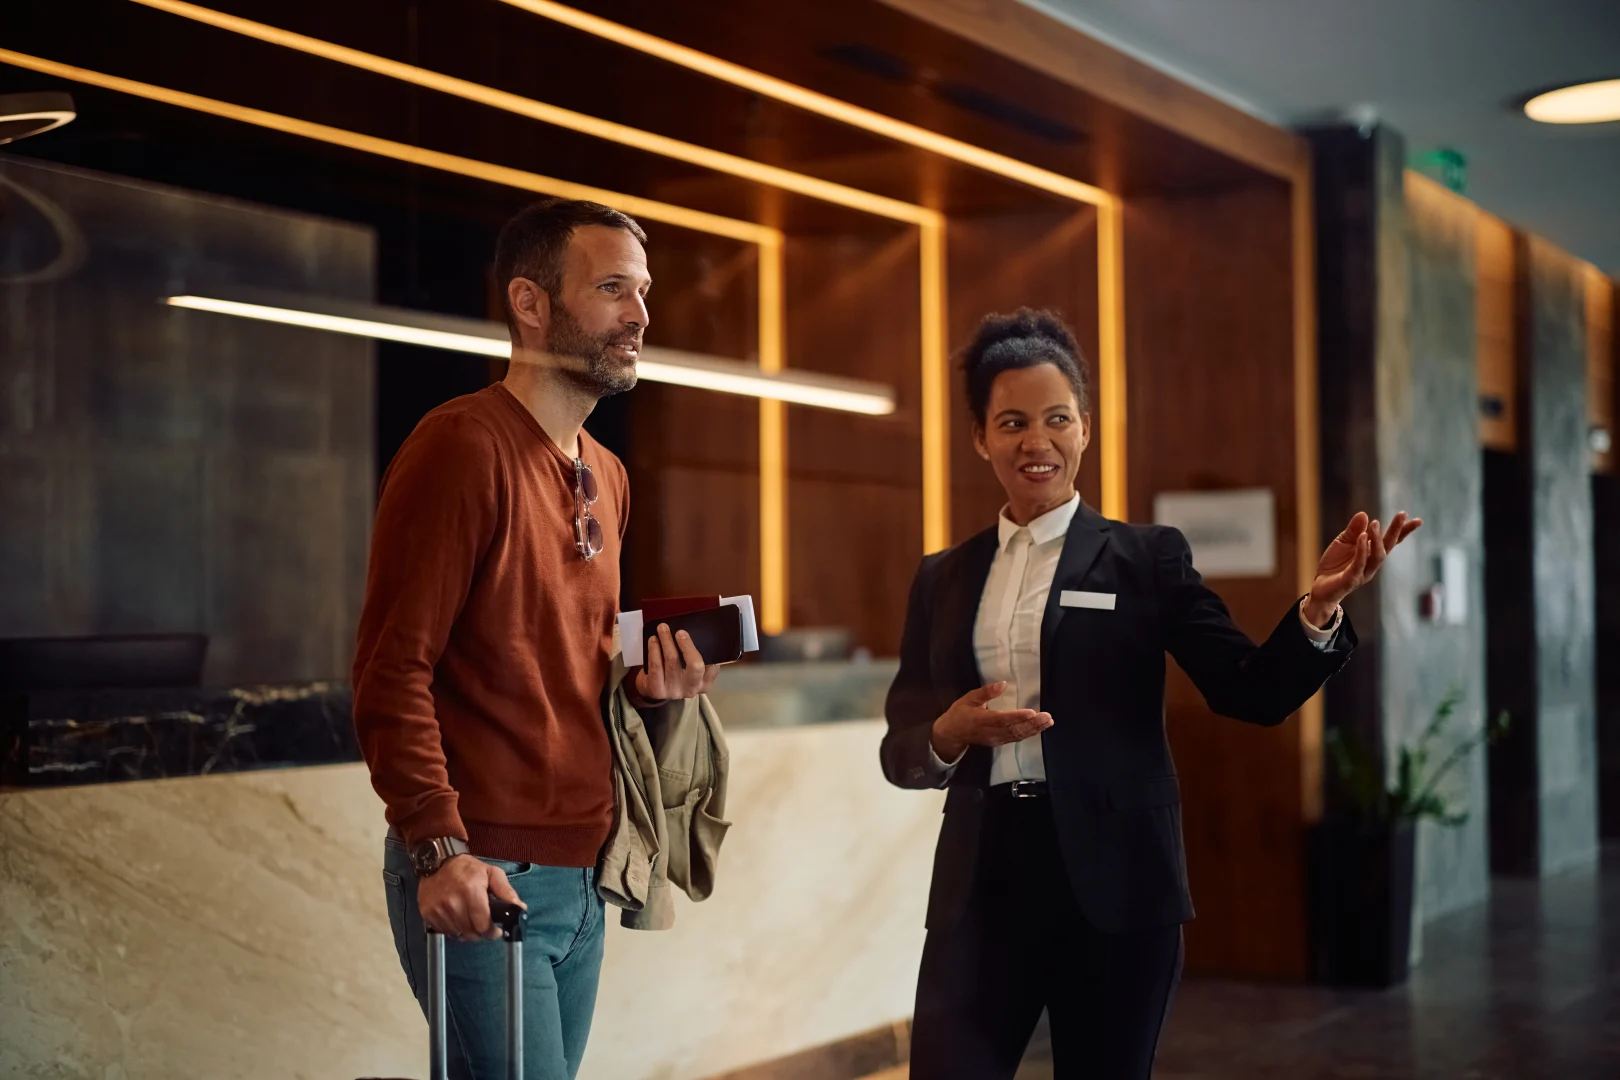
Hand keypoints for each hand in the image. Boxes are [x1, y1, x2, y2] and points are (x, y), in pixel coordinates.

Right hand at [417, 854, 524, 941]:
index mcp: (471, 891)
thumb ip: (506, 891)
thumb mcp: (491, 873)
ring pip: (458, 934)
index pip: (483, 926)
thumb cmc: (466, 868)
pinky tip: (456, 917)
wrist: (437, 861)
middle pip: (471, 933)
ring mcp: (438, 909)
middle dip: (480, 932)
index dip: (491, 931)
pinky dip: (452, 929)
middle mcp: (453, 902)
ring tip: (469, 918)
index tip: (495, 929)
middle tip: (483, 923)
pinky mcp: (427, 913)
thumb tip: (520, 908)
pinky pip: (444, 932)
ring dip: (466, 931)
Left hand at [634, 623, 719, 700]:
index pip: (712, 667)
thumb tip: (691, 635)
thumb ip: (695, 657)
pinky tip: (653, 640)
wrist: (655, 692)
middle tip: (680, 632)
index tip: (702, 638)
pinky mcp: (657, 690)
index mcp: (704, 683)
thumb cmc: (676, 676)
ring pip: (672, 661)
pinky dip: (654, 650)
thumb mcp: (690, 671)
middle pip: (695, 665)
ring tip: (662, 628)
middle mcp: (691, 688)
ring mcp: (674, 690)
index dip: (709, 652)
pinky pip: (656, 666)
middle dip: (687, 645)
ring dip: (667, 641)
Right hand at [930, 681, 1052, 762]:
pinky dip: (1028, 733)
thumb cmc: (960, 713)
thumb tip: (1003, 684)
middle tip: (1047, 717)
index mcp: (981, 720)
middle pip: (1013, 730)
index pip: (1002, 719)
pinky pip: (1015, 738)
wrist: (952, 734)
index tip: (1032, 712)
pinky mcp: (999, 742)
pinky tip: (1038, 728)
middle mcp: (990, 732)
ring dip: (1033, 730)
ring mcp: (995, 739)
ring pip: (1017, 736)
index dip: (1017, 716)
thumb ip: (986, 692)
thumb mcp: (969, 698)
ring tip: (1047, 722)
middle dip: (1032, 724)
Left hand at [1305, 510, 1422, 624]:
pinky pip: (1359, 564)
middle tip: (1402, 515)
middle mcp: (1372, 563)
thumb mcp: (1342, 543)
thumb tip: (1364, 514)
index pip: (1391, 541)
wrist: (1320, 588)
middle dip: (1396, 531)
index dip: (1403, 531)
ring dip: (1377, 539)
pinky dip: (1362, 550)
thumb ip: (1353, 530)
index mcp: (1372, 553)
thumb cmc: (1335, 565)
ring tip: (1375, 523)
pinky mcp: (1351, 579)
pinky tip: (1362, 537)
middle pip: (1388, 546)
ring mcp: (1364, 572)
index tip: (1417, 520)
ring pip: (1377, 556)